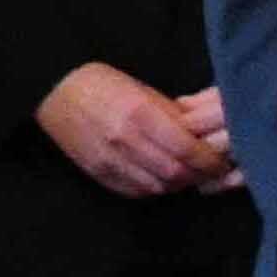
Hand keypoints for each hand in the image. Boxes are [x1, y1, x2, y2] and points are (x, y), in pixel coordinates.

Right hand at [37, 63, 234, 199]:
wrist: (55, 92)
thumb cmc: (102, 84)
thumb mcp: (142, 89)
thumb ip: (172, 115)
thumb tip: (202, 135)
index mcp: (139, 114)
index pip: (186, 148)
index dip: (209, 160)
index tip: (221, 160)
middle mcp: (124, 141)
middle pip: (174, 173)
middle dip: (197, 175)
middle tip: (209, 171)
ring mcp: (109, 161)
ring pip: (157, 187)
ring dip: (177, 185)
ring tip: (187, 174)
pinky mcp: (98, 173)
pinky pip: (135, 192)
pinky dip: (154, 189)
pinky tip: (161, 179)